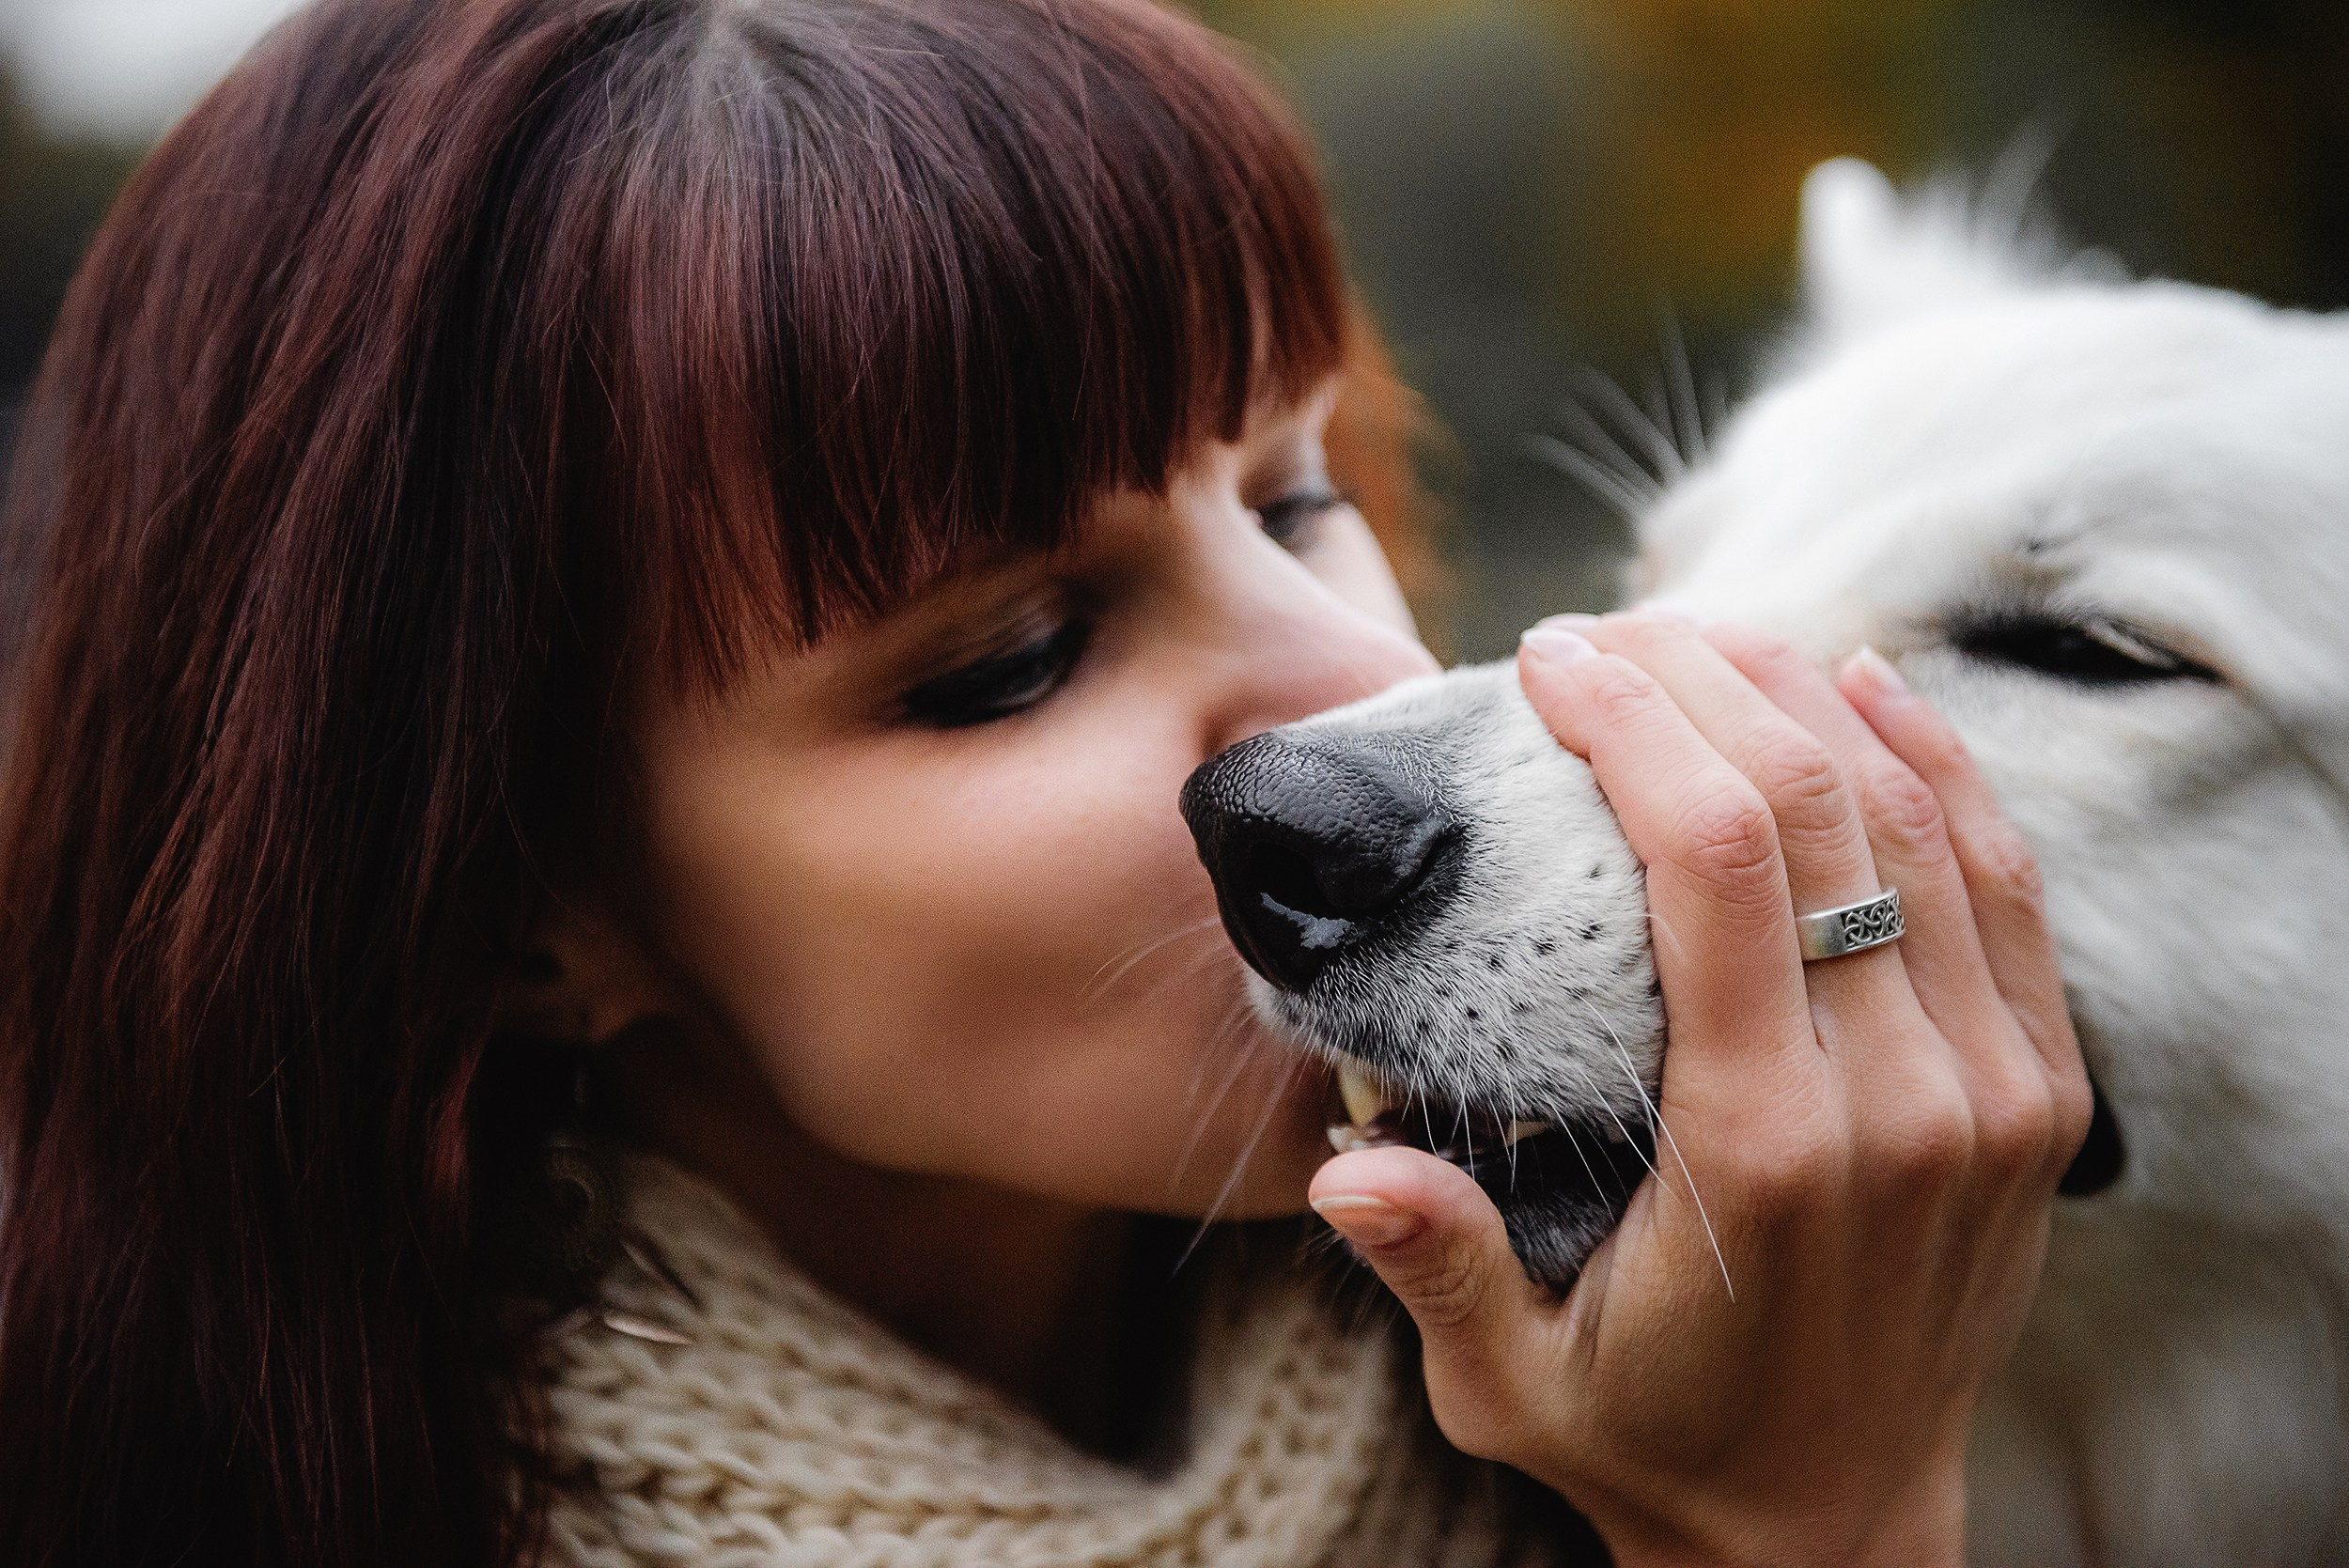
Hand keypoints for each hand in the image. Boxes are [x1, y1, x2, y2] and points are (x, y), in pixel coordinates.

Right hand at [1307, 611, 2091, 1566]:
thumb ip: (1438, 1264)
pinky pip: (2007, 884)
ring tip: (1708, 635)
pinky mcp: (2039, 1091)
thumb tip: (1344, 1164)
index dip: (1631, 726)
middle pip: (1816, 810)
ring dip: (1812, 700)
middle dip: (1702, 683)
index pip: (1714, 865)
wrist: (1832, 1530)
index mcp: (1765, 1150)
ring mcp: (1992, 1091)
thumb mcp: (1512, 1381)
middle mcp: (1901, 1102)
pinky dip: (1941, 765)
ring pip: (1922, 821)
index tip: (1550, 657)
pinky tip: (1867, 688)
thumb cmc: (1653, 1438)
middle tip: (1606, 631)